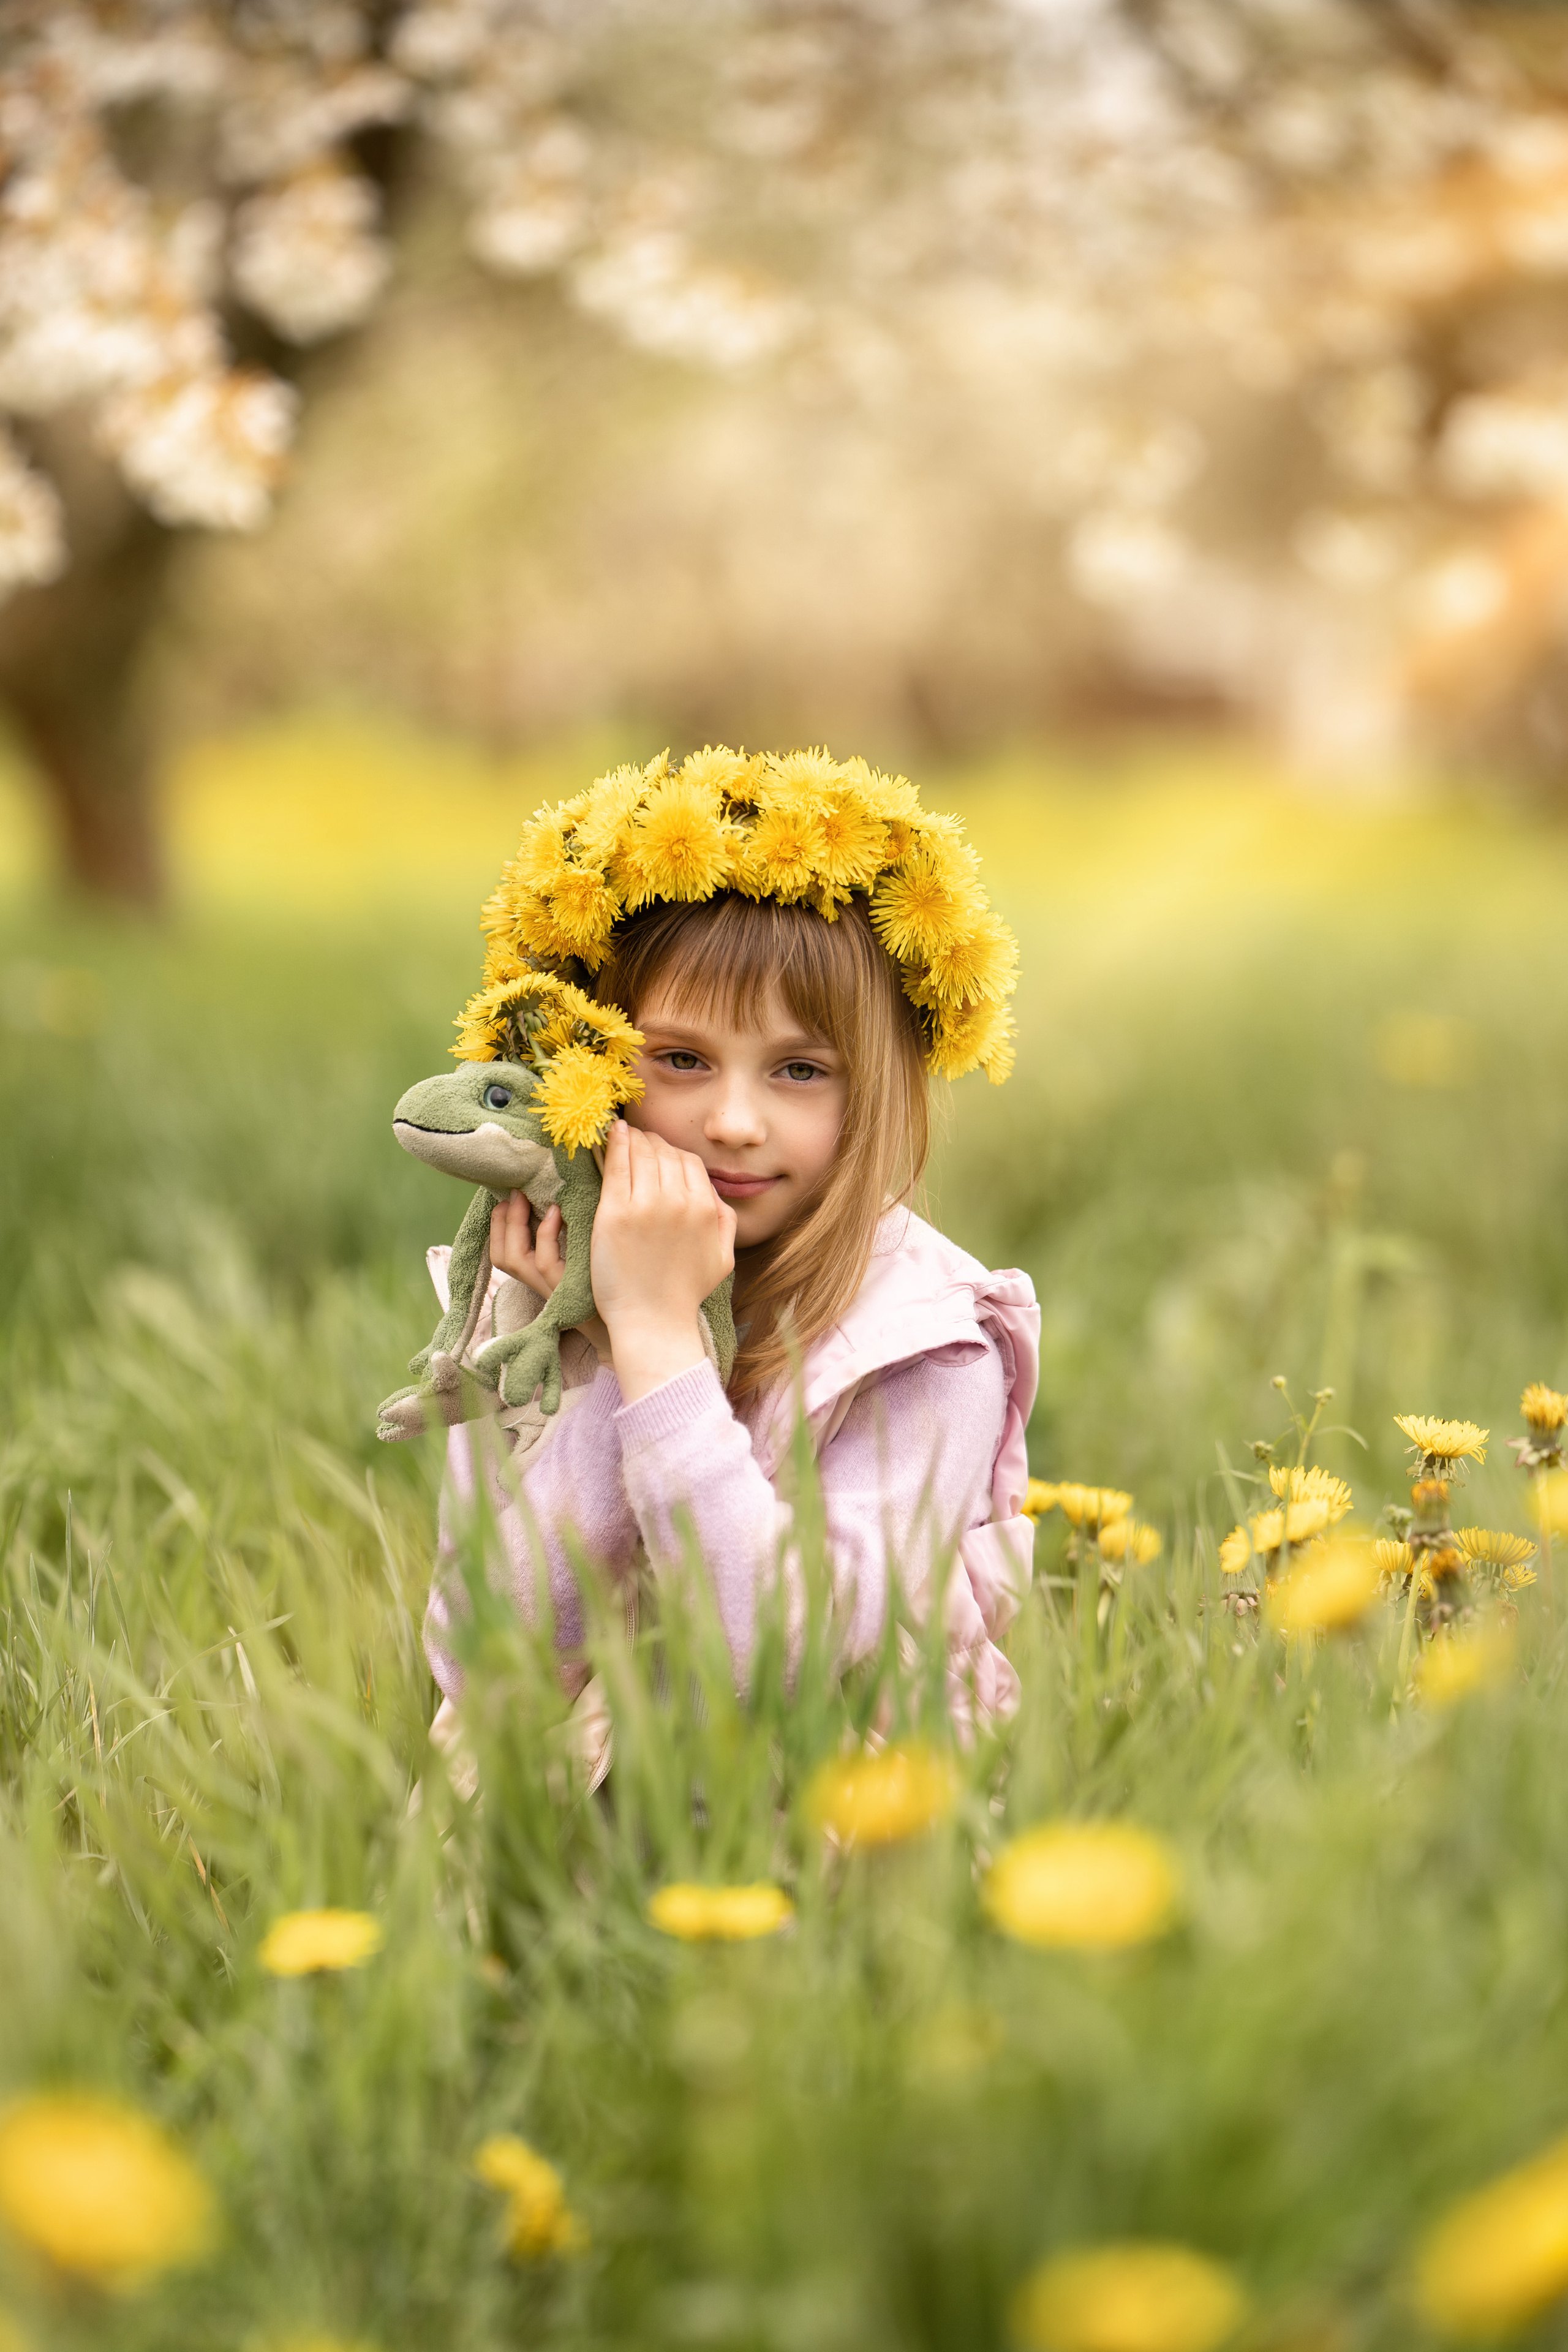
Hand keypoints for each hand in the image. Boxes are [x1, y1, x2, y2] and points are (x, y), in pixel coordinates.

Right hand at [488, 1192, 609, 1361]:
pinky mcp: (570, 1289)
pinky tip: (558, 1212)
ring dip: (516, 1224)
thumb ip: (566, 1229)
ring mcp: (553, 1287)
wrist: (635, 1314)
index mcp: (540, 1274)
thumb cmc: (610, 1276)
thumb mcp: (582, 1250)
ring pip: (515, 1259)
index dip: (498, 1226)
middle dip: (501, 1222)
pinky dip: (546, 1235)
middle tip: (514, 1192)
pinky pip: (546, 1263)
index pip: (503, 1252)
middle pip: (502, 1257)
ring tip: (526, 1197)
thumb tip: (557, 1192)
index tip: (506, 1196)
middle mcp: (540, 1282)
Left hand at [592, 1121, 735, 1402]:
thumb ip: (725, 1223)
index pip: (688, 1162)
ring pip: (641, 1153)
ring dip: (633, 1139)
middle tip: (637, 1140)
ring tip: (623, 1134)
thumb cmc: (684, 1294)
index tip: (657, 1152)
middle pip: (664, 1153)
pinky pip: (617, 1166)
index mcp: (705, 1209)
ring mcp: (646, 1206)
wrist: (653, 1322)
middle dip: (651, 1142)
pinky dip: (615, 1144)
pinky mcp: (616, 1214)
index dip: (672, 1152)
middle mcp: (679, 1201)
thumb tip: (716, 1198)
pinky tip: (612, 1132)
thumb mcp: (723, 1259)